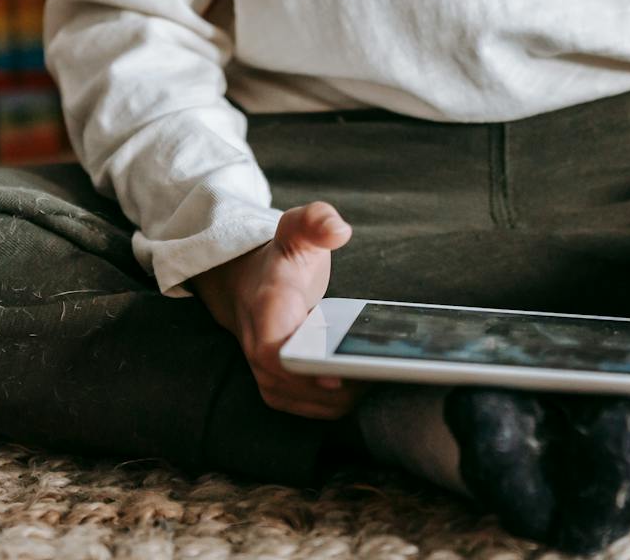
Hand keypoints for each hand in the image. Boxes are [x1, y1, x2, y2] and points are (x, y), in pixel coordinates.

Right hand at [191, 200, 367, 419]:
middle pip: (300, 387)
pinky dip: (339, 403)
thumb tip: (340, 230)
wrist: (249, 283)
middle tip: (380, 369)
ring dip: (345, 396)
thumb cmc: (284, 259)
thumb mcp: (298, 227)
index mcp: (267, 309)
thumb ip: (316, 220)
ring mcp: (267, 374)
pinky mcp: (279, 389)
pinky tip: (364, 384)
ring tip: (376, 373)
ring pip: (311, 404)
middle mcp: (261, 348)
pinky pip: (313, 409)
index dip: (305, 370)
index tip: (338, 373)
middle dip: (342, 386)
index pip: (277, 353)